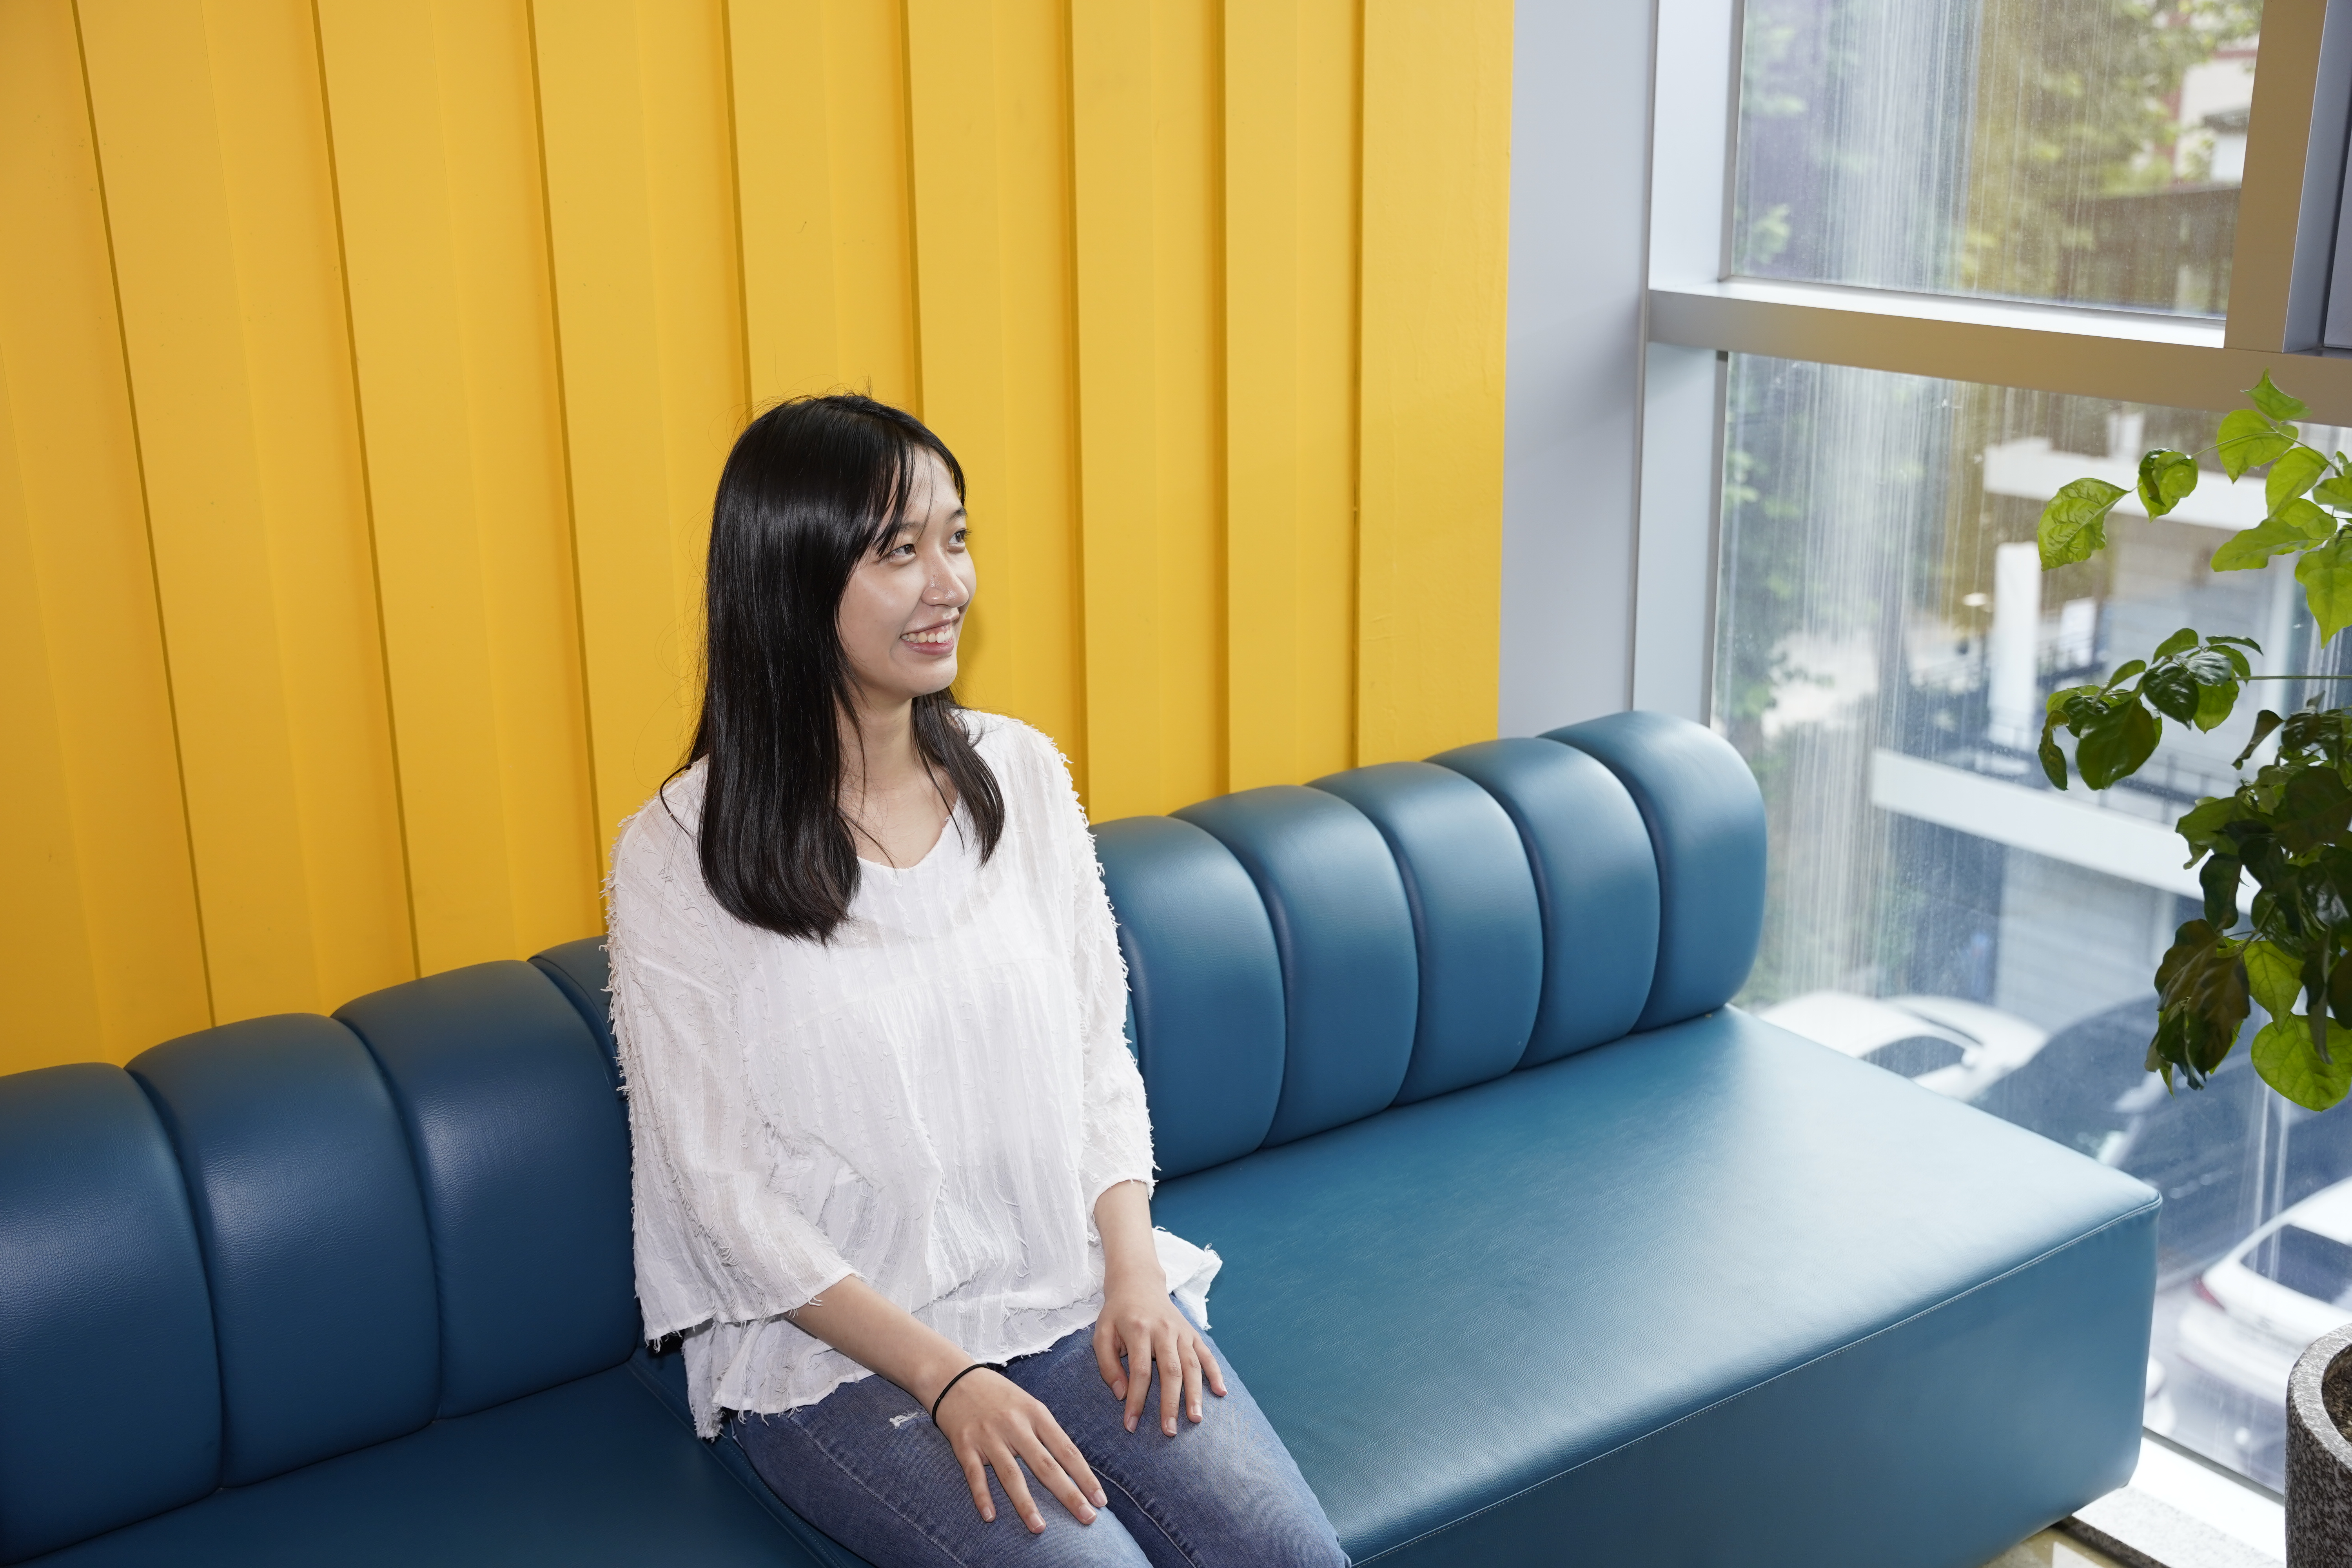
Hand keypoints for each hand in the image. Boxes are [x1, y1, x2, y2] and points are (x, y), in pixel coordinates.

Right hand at [930, 1365, 1108, 1532]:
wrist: (952, 1376)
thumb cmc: (997, 1394)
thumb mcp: (1028, 1404)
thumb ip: (1045, 1431)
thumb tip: (1070, 1464)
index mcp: (1036, 1413)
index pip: (1066, 1449)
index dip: (1085, 1476)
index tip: (1100, 1499)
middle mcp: (1015, 1425)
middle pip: (1045, 1465)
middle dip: (1069, 1494)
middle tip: (1087, 1518)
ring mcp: (989, 1435)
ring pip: (1011, 1474)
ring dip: (1026, 1504)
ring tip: (1039, 1527)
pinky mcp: (964, 1444)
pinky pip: (975, 1475)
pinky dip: (982, 1496)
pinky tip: (990, 1516)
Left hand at [1093, 1272, 1227, 1435]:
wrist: (1138, 1283)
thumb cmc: (1117, 1314)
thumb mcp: (1101, 1334)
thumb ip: (1107, 1365)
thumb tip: (1121, 1394)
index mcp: (1138, 1330)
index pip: (1140, 1371)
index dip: (1136, 1400)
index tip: (1130, 1425)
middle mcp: (1164, 1331)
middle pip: (1171, 1371)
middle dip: (1170, 1404)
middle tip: (1169, 1432)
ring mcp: (1181, 1331)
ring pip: (1192, 1365)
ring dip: (1195, 1393)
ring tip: (1196, 1419)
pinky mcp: (1192, 1332)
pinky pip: (1206, 1354)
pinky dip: (1215, 1373)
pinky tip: (1221, 1392)